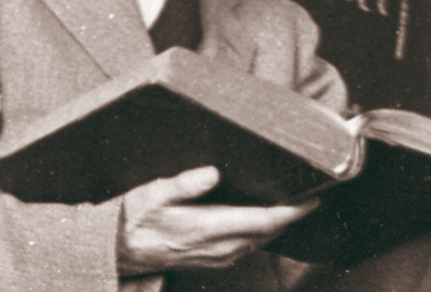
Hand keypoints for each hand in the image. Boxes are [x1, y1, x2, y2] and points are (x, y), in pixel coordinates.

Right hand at [117, 166, 317, 276]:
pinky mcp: (213, 258)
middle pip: (267, 233)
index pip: (261, 221)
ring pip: (260, 241)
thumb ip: (184, 184)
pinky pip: (248, 246)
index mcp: (206, 227)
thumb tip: (213, 172)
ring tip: (294, 204)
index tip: (311, 199)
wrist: (119, 250)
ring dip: (279, 224)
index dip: (290, 212)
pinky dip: (264, 231)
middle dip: (292, 216)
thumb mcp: (153, 193)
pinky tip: (266, 219)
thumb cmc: (135, 218)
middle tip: (311, 195)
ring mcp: (216, 256)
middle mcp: (217, 247)